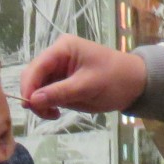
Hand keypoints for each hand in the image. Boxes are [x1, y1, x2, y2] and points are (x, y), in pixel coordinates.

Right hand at [22, 35, 147, 119]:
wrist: (134, 85)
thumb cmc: (115, 79)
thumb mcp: (87, 86)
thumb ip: (59, 92)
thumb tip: (32, 100)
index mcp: (62, 48)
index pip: (37, 66)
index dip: (29, 86)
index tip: (29, 105)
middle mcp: (56, 57)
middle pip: (33, 77)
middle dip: (34, 96)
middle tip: (46, 113)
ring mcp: (58, 71)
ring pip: (36, 88)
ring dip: (40, 103)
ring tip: (54, 114)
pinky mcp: (61, 83)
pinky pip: (45, 95)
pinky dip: (46, 105)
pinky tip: (56, 112)